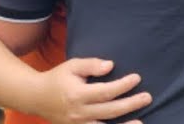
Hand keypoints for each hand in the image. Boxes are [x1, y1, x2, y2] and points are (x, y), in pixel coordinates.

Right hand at [29, 58, 151, 123]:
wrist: (36, 97)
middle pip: (110, 110)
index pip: (106, 91)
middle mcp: (79, 112)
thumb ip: (91, 65)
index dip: (123, 86)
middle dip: (131, 104)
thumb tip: (111, 66)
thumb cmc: (57, 78)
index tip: (137, 78)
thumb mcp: (71, 66)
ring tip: (141, 122)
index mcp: (77, 94)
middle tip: (147, 97)